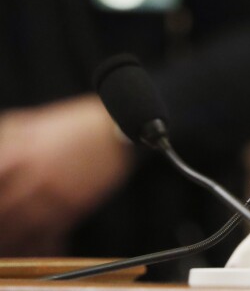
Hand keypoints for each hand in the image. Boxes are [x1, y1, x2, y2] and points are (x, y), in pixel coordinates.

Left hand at [0, 95, 132, 254]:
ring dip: (11, 240)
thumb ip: (8, 134)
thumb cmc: (79, 124)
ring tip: (8, 246)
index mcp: (21, 153)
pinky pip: (51, 233)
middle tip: (0, 235)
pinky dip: (41, 245)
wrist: (118, 128)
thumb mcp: (37, 122)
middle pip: (2, 210)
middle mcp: (35, 176)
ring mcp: (55, 193)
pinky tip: (35, 249)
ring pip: (22, 228)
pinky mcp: (74, 206)